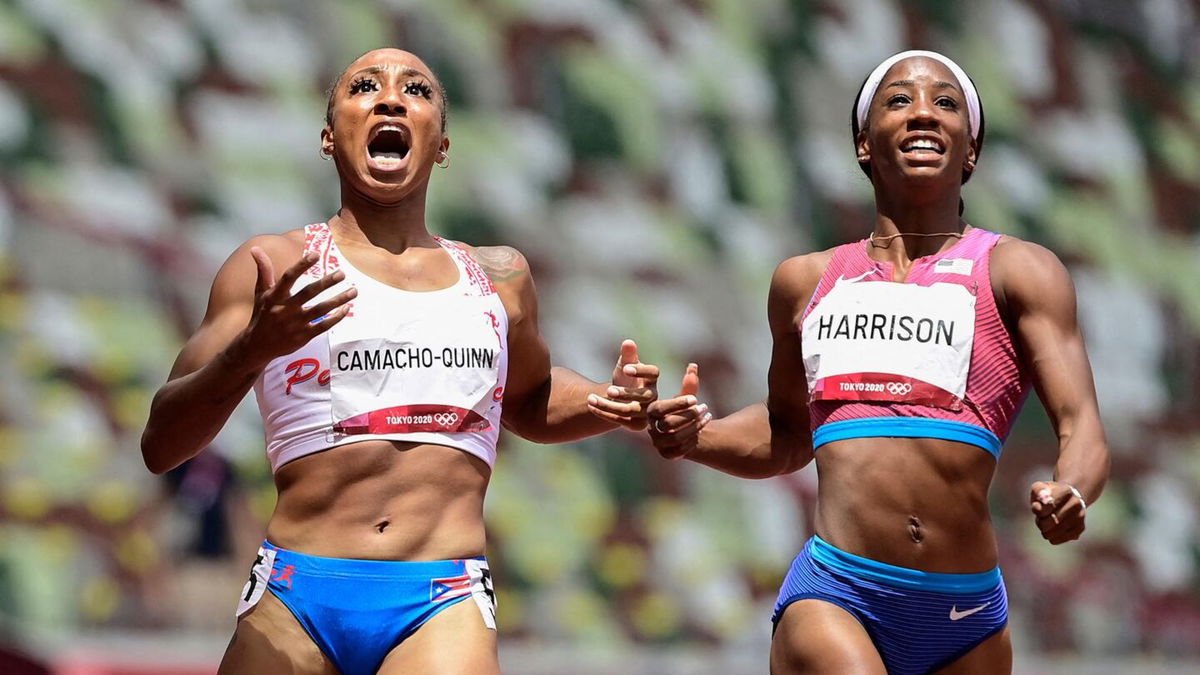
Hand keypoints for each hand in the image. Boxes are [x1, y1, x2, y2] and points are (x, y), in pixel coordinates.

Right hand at [236, 247, 357, 364]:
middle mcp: (285, 309)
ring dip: (338, 300)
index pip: (289, 277)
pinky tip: (347, 308)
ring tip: (354, 291)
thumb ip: (264, 270)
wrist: (257, 346)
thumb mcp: (261, 292)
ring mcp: (295, 324)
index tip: (316, 254)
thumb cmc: (262, 315)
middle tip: (342, 273)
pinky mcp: (303, 336)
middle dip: (326, 283)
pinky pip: (323, 326)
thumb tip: (256, 248)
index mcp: (275, 296)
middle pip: (309, 293)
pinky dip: (336, 318)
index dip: (302, 265)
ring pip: (320, 310)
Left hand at [586, 339, 659, 429]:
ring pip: (630, 411)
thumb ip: (628, 355)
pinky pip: (621, 421)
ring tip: (591, 398)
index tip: (625, 368)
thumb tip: (628, 342)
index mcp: (652, 378)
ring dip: (609, 405)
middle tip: (608, 389)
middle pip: (643, 396)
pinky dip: (604, 413)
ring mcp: (646, 412)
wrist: (622, 396)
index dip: (641, 371)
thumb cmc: (626, 376)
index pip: (653, 373)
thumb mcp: (625, 364)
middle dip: (625, 393)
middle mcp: (653, 396)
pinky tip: (591, 406)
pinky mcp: (636, 424)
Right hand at [646, 363, 710, 458]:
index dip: (678, 404)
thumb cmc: (683, 410)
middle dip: (688, 415)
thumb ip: (689, 384)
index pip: (660, 408)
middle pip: (668, 424)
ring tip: (707, 417)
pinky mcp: (666, 455)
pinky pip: (679, 451)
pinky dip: (692, 441)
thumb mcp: (686, 397)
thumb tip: (693, 366)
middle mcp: (651, 428)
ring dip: (694, 427)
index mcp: (651, 411)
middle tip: (704, 407)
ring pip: (675, 438)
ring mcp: (658, 442)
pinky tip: (701, 432)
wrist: (686, 431)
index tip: (696, 398)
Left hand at [1029, 481, 1086, 544]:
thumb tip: (1038, 507)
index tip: (1038, 506)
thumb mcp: (1040, 488)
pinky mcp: (1080, 529)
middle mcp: (1076, 503)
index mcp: (1066, 491)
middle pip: (1048, 523)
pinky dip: (1051, 537)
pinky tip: (1053, 529)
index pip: (1047, 506)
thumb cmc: (1049, 493)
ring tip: (1047, 522)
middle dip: (1040, 521)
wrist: (1068, 498)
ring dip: (1044, 530)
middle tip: (1041, 517)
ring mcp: (1080, 517)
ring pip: (1051, 533)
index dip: (1038, 509)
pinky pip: (1056, 540)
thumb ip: (1037, 493)